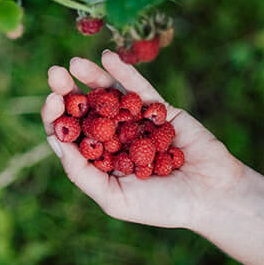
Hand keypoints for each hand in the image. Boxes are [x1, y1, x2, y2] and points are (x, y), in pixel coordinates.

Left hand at [41, 50, 244, 229]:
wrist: (212, 197)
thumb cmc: (162, 206)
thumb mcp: (115, 198)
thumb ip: (84, 174)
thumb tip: (57, 142)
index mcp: (98, 160)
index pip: (69, 135)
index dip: (56, 117)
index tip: (51, 101)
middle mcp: (113, 137)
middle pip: (83, 110)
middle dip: (67, 91)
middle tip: (54, 74)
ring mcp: (135, 121)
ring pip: (108, 95)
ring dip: (91, 76)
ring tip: (74, 63)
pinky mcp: (159, 109)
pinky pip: (138, 88)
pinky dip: (123, 72)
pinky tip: (107, 57)